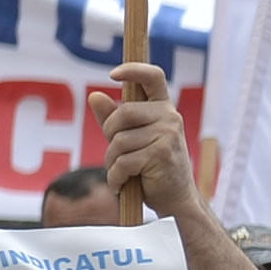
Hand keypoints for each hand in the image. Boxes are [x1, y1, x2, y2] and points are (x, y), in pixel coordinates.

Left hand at [88, 63, 194, 219]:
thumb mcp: (131, 140)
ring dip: (112, 161)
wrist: (176, 199)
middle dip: (110, 134)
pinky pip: (123, 161)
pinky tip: (122, 184)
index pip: (153, 77)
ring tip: (121, 173)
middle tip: (114, 153)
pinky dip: (116, 177)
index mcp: (164, 108)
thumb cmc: (152, 168)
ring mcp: (168, 135)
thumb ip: (113, 119)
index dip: (133, 70)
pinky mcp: (161, 154)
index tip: (112, 74)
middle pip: (124, 113)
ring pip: (120, 141)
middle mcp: (170, 117)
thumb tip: (95, 96)